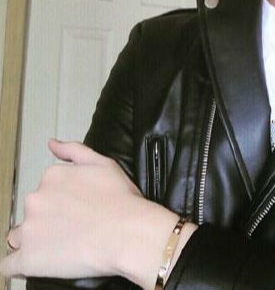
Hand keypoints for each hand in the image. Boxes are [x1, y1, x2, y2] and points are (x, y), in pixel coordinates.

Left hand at [0, 140, 195, 287]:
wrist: (127, 232)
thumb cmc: (121, 199)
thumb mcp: (104, 163)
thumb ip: (74, 150)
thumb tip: (51, 143)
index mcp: (52, 176)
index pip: (44, 191)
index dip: (60, 204)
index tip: (76, 212)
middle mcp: (35, 199)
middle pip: (32, 213)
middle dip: (46, 221)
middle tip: (73, 229)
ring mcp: (29, 229)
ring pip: (19, 237)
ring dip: (33, 242)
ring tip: (60, 248)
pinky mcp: (28, 258)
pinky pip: (9, 265)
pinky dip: (21, 265)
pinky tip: (40, 263)